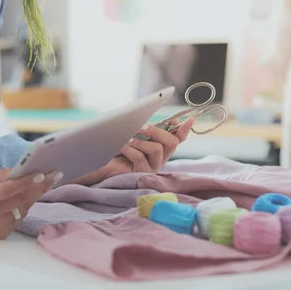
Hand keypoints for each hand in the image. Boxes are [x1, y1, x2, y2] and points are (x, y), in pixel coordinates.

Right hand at [0, 169, 60, 238]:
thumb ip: (2, 175)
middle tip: (54, 176)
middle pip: (19, 200)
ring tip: (42, 183)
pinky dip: (24, 207)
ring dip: (33, 196)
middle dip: (38, 187)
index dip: (24, 183)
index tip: (41, 174)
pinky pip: (19, 218)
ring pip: (23, 209)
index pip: (5, 190)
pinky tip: (25, 198)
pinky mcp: (0, 235)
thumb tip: (24, 170)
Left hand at [73, 117, 194, 185]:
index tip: (190, 119)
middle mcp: (160, 158)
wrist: (100, 163)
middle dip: (158, 131)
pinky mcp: (142, 174)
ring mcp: (152, 167)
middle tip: (143, 126)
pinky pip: (141, 157)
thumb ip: (145, 127)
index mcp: (160, 147)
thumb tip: (153, 116)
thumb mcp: (132, 133)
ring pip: (157, 149)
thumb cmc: (116, 145)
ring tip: (126, 138)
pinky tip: (120, 146)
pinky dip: (130, 148)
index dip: (184, 129)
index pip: (177, 138)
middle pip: (172, 142)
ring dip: (140, 140)